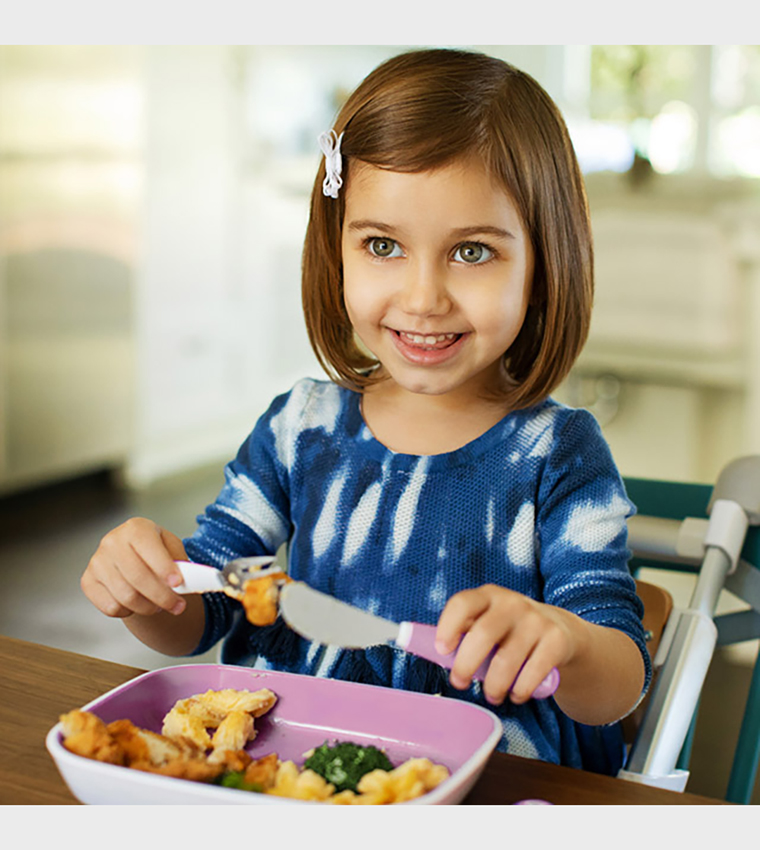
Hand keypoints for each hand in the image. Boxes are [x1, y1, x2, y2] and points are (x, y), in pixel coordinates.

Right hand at [81, 518, 188, 618]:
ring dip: (149, 607)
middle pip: (137, 577)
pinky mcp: (88, 581)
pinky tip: (137, 603)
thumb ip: (180, 562)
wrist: (134, 558)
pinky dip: (129, 611)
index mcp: (136, 528)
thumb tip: (190, 581)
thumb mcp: (172, 548)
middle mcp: (112, 542)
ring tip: (160, 605)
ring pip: (125, 596)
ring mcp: (97, 562)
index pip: (148, 547)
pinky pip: (111, 607)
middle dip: (162, 596)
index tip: (178, 584)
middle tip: (178, 606)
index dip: (163, 568)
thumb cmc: (155, 552)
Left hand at [435, 584, 578, 705]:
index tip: (441, 650)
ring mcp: (536, 620)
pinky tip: (517, 694)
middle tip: (460, 682)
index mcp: (487, 596)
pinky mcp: (556, 639)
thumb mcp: (487, 622)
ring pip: (506, 661)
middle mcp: (512, 603)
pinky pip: (533, 672)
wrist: (560, 631)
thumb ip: (463, 633)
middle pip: (482, 635)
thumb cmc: (509, 631)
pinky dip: (521, 690)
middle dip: (466, 665)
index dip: (448, 626)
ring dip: (494, 686)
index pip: (462, 603)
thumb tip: (427, 651)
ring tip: (492, 695)